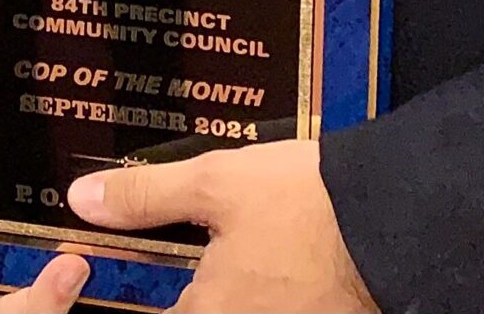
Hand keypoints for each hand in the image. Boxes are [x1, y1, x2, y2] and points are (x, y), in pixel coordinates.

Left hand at [68, 139, 374, 312]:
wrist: (399, 219)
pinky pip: (270, 308)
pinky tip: (265, 263)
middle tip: (196, 261)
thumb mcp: (215, 182)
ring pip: (232, 310)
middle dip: (189, 291)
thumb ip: (144, 196)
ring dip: (222, 291)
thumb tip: (83, 199)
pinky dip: (260, 291)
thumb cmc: (308, 204)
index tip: (130, 280)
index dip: (138, 300)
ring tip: (232, 258)